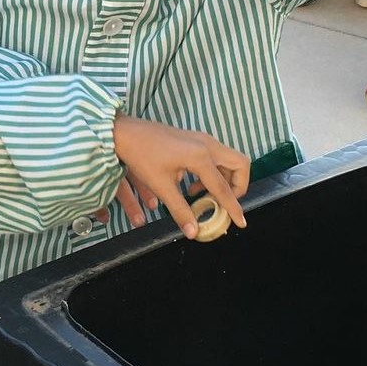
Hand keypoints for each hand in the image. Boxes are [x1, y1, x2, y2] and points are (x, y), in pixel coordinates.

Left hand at [110, 115, 249, 239]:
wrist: (126, 133)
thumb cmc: (142, 156)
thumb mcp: (161, 186)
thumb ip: (180, 210)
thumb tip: (193, 232)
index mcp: (200, 157)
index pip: (223, 187)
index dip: (233, 207)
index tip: (240, 223)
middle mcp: (207, 145)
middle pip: (240, 164)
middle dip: (238, 186)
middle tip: (225, 203)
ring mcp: (203, 139)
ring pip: (229, 159)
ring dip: (225, 179)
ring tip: (204, 196)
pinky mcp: (196, 139)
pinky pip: (216, 156)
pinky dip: (214, 172)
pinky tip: (193, 185)